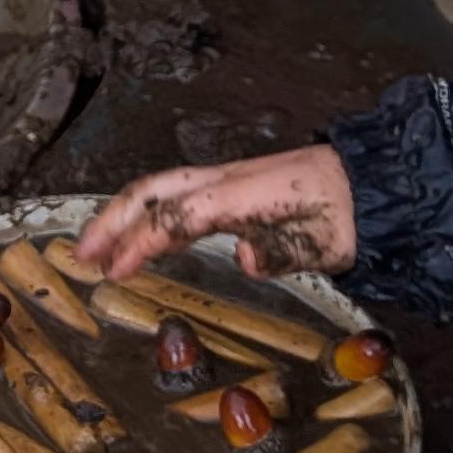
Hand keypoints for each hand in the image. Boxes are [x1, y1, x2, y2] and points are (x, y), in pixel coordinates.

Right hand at [79, 145, 357, 285]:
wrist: (372, 185)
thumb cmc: (351, 215)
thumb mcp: (330, 242)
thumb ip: (286, 251)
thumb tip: (246, 258)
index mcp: (245, 192)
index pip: (180, 214)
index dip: (144, 242)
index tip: (115, 271)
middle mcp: (226, 180)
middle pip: (154, 191)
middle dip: (112, 220)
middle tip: (80, 254)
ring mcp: (226, 182)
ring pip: (160, 191)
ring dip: (121, 217)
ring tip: (93, 250)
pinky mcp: (231, 190)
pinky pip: (177, 198)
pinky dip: (147, 217)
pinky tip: (137, 241)